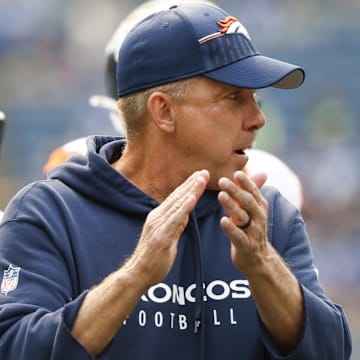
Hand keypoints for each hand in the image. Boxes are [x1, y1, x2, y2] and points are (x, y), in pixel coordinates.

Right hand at [126, 170, 208, 289]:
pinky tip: (192, 197)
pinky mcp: (161, 235)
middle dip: (192, 183)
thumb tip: (185, 214)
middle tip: (204, 171)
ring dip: (191, 190)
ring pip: (177, 203)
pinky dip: (184, 207)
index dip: (188, 186)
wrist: (138, 274)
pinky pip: (175, 219)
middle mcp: (157, 217)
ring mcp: (158, 225)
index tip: (199, 176)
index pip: (176, 198)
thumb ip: (176, 225)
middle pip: (177, 196)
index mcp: (159, 217)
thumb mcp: (168, 238)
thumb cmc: (153, 259)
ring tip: (201, 178)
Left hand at [217, 171, 268, 272]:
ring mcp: (254, 232)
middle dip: (235, 190)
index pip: (253, 192)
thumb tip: (261, 172)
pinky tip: (222, 220)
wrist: (258, 258)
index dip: (246, 183)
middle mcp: (259, 218)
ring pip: (242, 217)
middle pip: (247, 202)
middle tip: (222, 180)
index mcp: (260, 207)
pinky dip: (231, 228)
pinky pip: (238, 236)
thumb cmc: (251, 229)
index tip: (236, 173)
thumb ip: (253, 192)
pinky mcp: (246, 246)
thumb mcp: (253, 210)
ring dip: (231, 206)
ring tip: (221, 195)